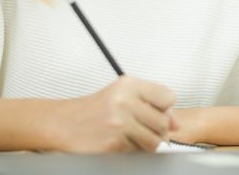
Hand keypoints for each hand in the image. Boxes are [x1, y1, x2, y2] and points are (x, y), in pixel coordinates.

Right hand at [44, 76, 178, 152]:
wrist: (62, 124)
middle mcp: (124, 101)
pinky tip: (118, 141)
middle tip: (139, 126)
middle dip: (155, 129)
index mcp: (128, 85)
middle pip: (163, 123)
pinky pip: (137, 153)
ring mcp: (118, 123)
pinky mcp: (113, 144)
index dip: (163, 107)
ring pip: (154, 141)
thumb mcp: (122, 96)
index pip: (168, 97)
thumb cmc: (93, 110)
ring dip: (145, 142)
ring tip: (129, 135)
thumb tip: (176, 123)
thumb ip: (152, 104)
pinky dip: (131, 150)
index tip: (153, 110)